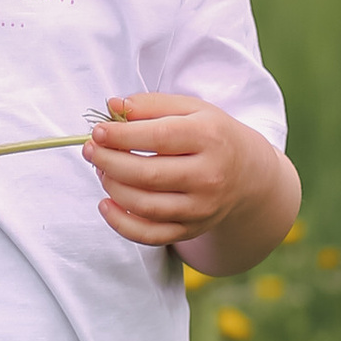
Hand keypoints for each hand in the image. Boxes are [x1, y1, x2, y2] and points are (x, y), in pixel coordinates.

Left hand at [83, 95, 268, 252]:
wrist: (250, 175)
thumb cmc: (214, 135)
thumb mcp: (192, 108)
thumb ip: (151, 104)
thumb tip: (112, 106)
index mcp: (209, 137)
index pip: (158, 137)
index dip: (121, 135)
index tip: (98, 132)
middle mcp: (208, 176)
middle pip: (147, 174)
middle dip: (109, 162)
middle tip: (91, 150)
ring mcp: (201, 208)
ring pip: (145, 206)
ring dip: (112, 188)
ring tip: (101, 170)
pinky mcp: (192, 230)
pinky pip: (151, 236)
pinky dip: (121, 224)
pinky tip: (106, 204)